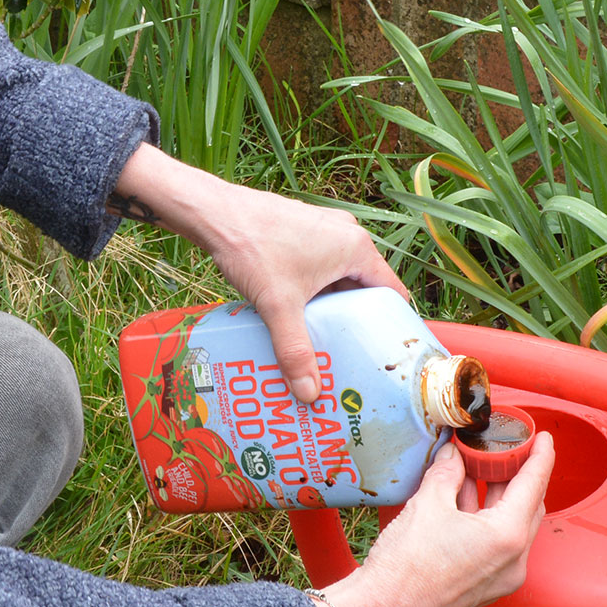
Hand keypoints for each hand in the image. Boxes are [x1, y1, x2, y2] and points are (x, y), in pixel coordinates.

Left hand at [109, 144, 404, 401]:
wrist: (214, 212)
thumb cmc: (253, 248)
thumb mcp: (279, 305)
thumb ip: (295, 350)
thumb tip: (310, 394)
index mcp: (356, 248)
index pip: (391, 292)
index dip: (391, 324)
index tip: (384, 352)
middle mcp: (346, 234)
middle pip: (364, 287)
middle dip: (357, 320)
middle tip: (351, 354)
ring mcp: (324, 228)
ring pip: (339, 276)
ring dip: (332, 305)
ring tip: (324, 340)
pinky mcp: (303, 229)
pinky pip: (320, 265)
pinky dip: (315, 288)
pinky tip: (297, 311)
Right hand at [307, 434, 555, 606]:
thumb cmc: (405, 565)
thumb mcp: (428, 504)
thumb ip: (448, 473)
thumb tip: (454, 455)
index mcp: (507, 536)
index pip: (534, 484)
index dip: (540, 456)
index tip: (543, 438)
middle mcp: (514, 560)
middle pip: (528, 505)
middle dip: (516, 475)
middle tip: (501, 450)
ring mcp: (502, 577)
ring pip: (512, 525)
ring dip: (497, 496)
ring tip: (475, 469)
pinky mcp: (486, 586)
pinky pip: (498, 543)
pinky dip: (487, 518)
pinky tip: (464, 498)